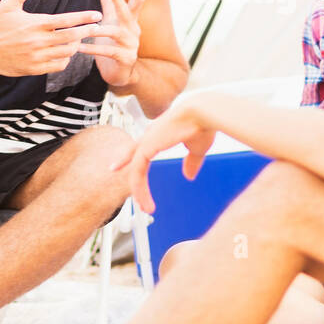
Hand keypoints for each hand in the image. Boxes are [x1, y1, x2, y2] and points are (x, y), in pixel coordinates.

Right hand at [0, 0, 103, 76]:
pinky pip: (58, 66)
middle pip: (71, 37)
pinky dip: (65, 60)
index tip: (97, 15)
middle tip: (97, 29)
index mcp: (35, 23)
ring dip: (76, 46)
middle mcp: (38, 40)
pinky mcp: (34, 69)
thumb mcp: (8, 4)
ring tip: (79, 40)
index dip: (84, 18)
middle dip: (87, 32)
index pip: (66, 20)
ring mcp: (37, 56)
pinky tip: (65, 53)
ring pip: (67, 53)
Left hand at [78, 0, 145, 87]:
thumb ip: (110, 3)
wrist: (120, 74)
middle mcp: (133, 31)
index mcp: (130, 21)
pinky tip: (80, 47)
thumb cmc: (113, 45)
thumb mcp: (112, 22)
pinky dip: (93, 49)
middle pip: (127, 12)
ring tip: (86, 29)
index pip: (137, 2)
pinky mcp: (125, 59)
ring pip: (115, 33)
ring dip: (99, 30)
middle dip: (119, 0)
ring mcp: (131, 45)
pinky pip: (108, 52)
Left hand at [109, 94, 216, 212]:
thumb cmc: (202, 125)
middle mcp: (151, 136)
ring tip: (147, 209)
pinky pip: (137, 173)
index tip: (120, 169)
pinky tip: (145, 202)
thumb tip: (188, 176)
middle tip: (138, 199)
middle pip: (134, 159)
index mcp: (161, 133)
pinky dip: (140, 189)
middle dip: (135, 179)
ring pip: (136, 171)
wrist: (203, 114)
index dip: (131, 159)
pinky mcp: (146, 148)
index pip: (141, 148)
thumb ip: (192, 162)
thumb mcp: (197, 149)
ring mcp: (146, 141)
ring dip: (140, 192)